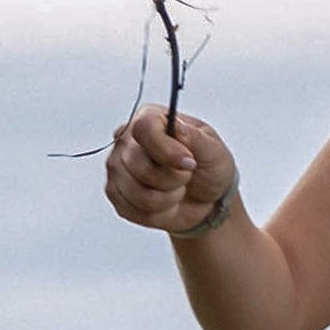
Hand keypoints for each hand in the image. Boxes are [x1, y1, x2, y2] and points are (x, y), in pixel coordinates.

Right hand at [104, 104, 237, 237]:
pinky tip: (165, 201)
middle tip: (187, 175)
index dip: (167, 150)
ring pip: (138, 193)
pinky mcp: (116, 193)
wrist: (205, 197)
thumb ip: (195, 137)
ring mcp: (117, 167)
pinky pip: (132, 210)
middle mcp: (126, 140)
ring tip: (177, 189)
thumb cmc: (208, 167)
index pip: (144, 129)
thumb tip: (177, 127)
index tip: (189, 163)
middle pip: (142, 167)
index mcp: (149, 118)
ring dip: (167, 198)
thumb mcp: (213, 149)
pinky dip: (157, 212)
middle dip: (174, 179)